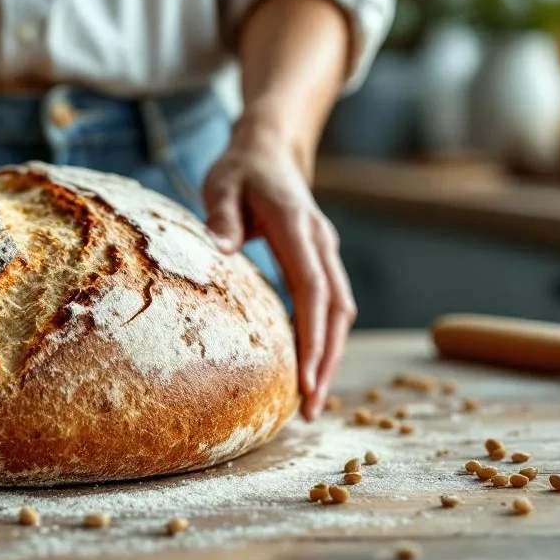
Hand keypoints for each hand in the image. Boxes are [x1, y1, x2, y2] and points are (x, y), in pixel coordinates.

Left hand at [202, 121, 355, 421]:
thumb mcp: (221, 183)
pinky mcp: (321, 260)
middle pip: (336, 310)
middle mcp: (321, 242)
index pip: (314, 289)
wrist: (270, 150)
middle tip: (310, 409)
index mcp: (298, 226)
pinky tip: (309, 368)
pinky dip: (324, 338)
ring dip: (330, 355)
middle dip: (328, 361)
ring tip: (311, 402)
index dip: (314, 336)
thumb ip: (221, 215)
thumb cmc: (240, 170)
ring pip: (339, 311)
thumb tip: (221, 248)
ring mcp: (325, 252)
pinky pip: (329, 305)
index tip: (308, 378)